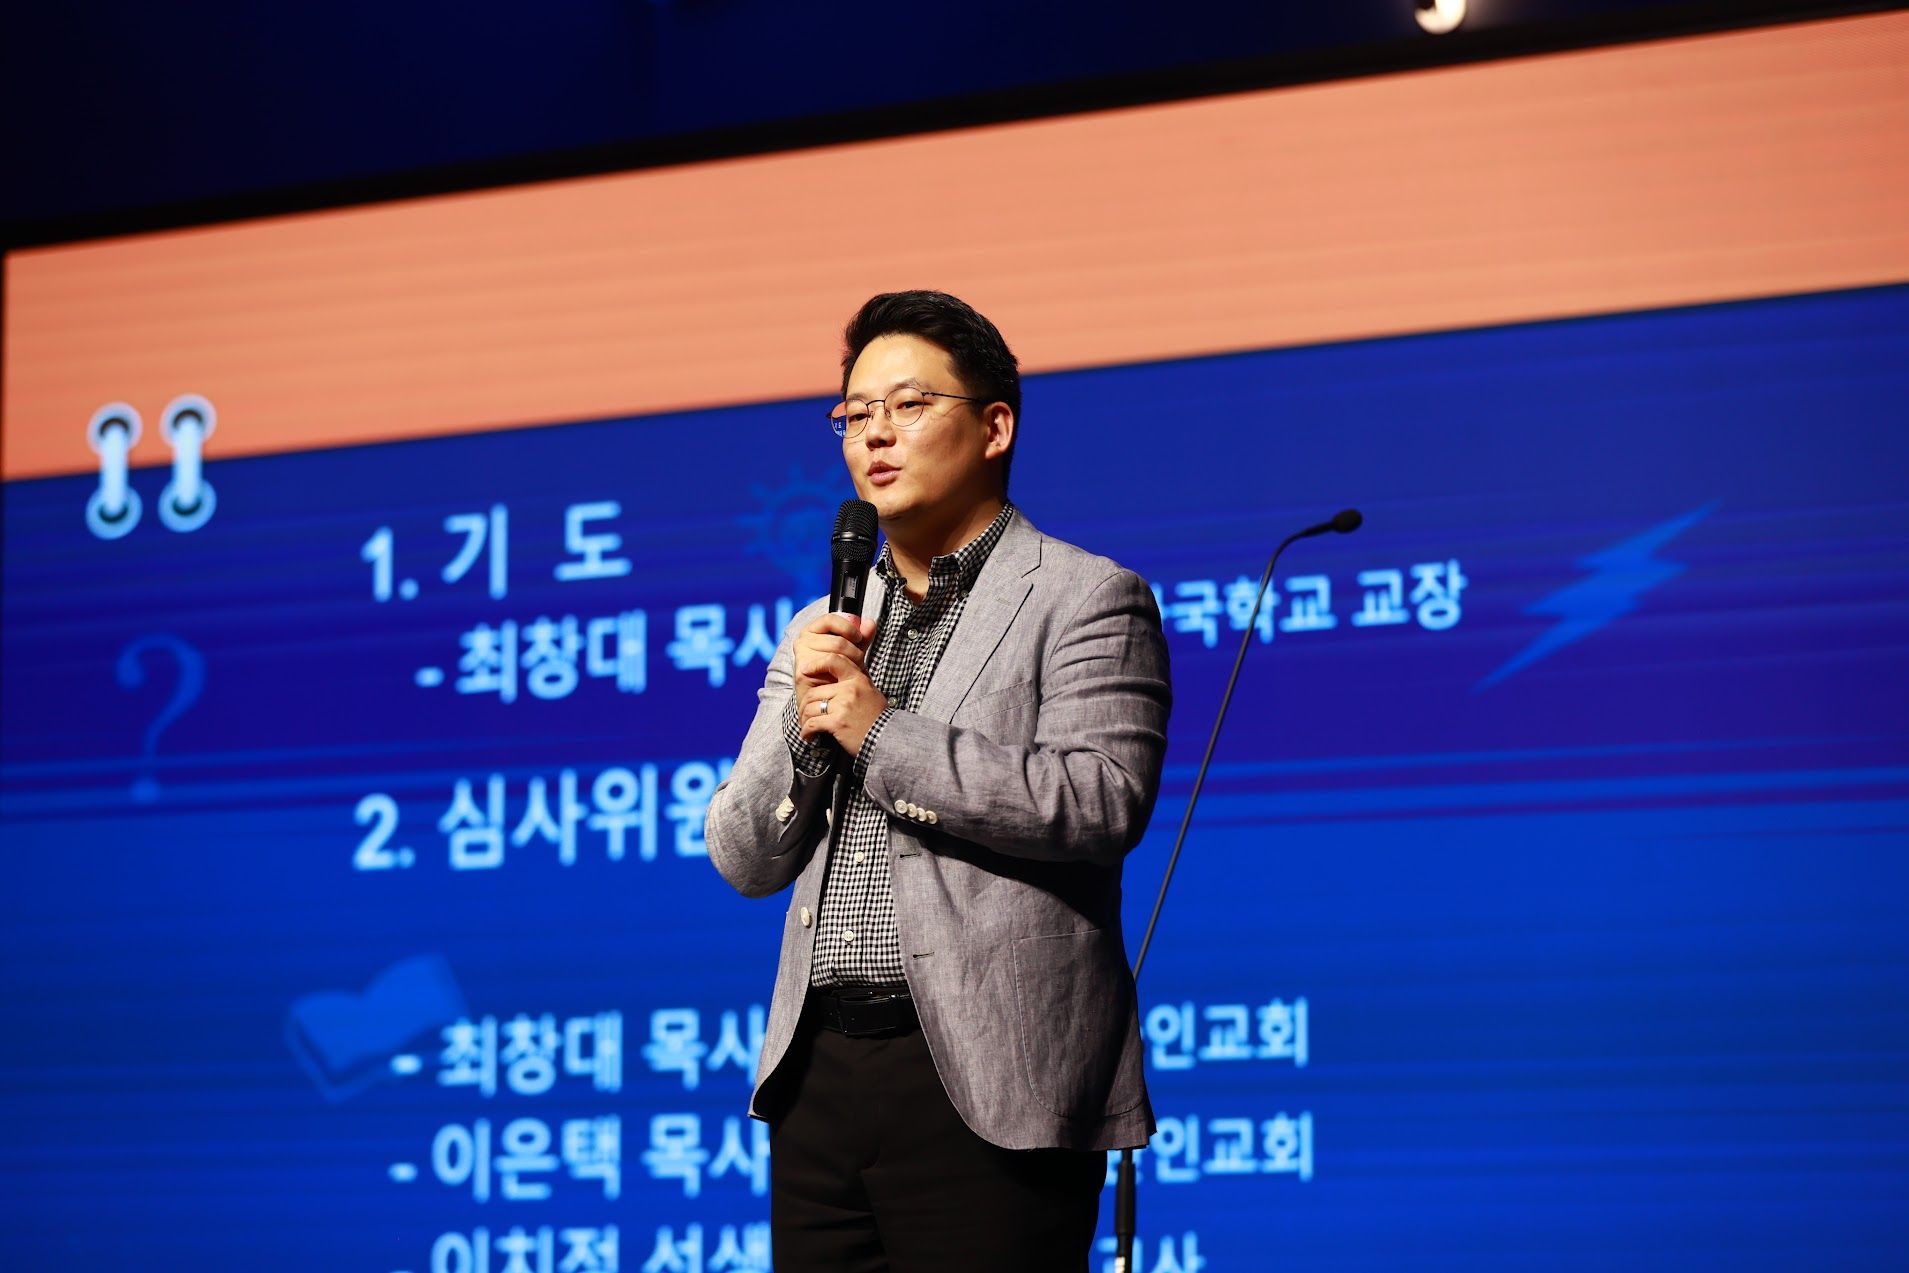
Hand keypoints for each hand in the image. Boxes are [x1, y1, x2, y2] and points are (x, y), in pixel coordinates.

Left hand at [793, 613, 884, 757]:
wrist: (885, 739)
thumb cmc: (874, 712)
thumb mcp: (868, 683)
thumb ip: (859, 658)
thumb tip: (868, 622)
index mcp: (857, 678)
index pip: (833, 660)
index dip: (816, 664)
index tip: (805, 669)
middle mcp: (851, 688)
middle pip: (816, 689)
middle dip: (807, 704)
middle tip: (805, 712)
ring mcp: (844, 705)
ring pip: (812, 706)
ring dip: (807, 719)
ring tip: (810, 727)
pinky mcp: (838, 722)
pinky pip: (813, 723)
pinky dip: (808, 731)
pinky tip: (810, 736)